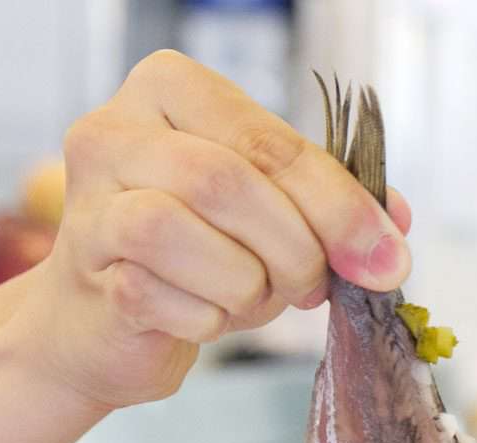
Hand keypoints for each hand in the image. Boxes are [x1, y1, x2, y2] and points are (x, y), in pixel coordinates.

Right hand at [19, 49, 411, 408]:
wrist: (109, 319)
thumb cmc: (201, 253)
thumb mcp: (276, 212)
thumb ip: (334, 205)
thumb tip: (394, 226)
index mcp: (173, 89)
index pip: (271, 142)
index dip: (339, 206)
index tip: (385, 260)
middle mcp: (115, 130)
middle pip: (226, 182)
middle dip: (294, 249)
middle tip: (312, 287)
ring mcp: (89, 200)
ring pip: (178, 233)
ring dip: (245, 285)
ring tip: (252, 297)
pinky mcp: (82, 271)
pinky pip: (158, 297)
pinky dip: (206, 320)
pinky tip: (205, 316)